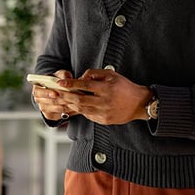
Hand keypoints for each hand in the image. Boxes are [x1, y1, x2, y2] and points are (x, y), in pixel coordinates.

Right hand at [32, 70, 77, 120]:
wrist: (58, 90)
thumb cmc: (58, 81)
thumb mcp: (60, 75)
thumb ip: (63, 75)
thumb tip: (65, 79)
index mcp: (37, 88)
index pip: (38, 92)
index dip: (46, 93)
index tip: (55, 94)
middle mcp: (38, 99)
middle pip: (49, 101)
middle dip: (61, 100)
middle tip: (72, 99)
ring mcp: (43, 108)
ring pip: (56, 108)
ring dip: (67, 106)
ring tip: (77, 103)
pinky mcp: (49, 115)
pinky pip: (59, 115)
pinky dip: (68, 112)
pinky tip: (76, 108)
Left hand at [33, 69, 151, 124]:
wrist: (139, 104)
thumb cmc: (124, 87)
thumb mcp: (111, 75)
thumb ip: (95, 74)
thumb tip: (81, 78)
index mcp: (106, 89)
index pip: (84, 86)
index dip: (71, 84)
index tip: (60, 83)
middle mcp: (105, 102)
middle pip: (80, 100)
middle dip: (66, 97)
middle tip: (55, 93)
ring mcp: (104, 113)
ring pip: (82, 109)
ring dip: (70, 105)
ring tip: (62, 100)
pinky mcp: (105, 121)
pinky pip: (88, 115)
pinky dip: (80, 110)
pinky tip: (74, 106)